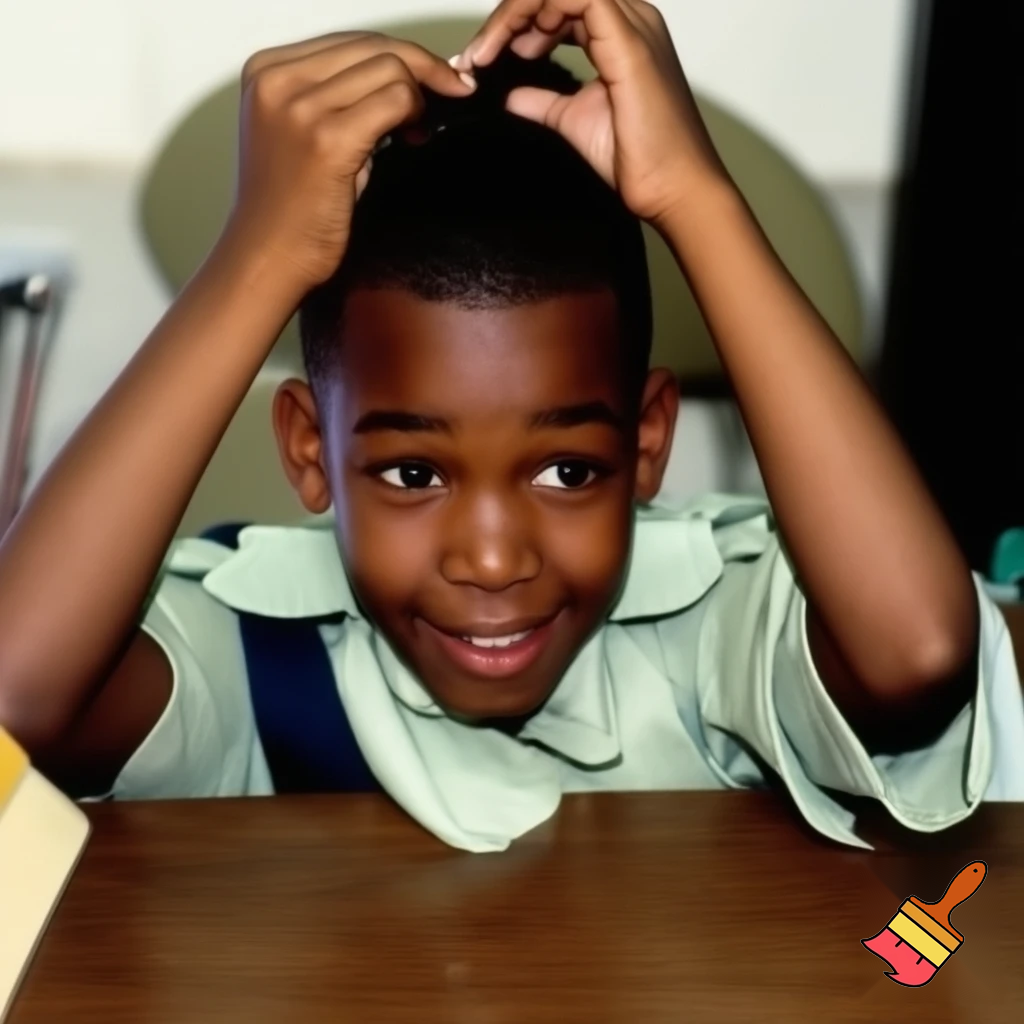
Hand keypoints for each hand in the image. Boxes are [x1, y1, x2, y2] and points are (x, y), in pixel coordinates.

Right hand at [226, 33, 475, 291]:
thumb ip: (334, 96)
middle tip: (447, 96)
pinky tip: (414, 137)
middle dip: (421, 69)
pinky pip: (395, 100)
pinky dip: (414, 113)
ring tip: (415, 130)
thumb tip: (400, 74)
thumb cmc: (289, 209)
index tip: (432, 79)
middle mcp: (277, 80)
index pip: (350, 40)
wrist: (268, 259)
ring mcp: (300, 108)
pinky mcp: (328, 139)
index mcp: (266, 71)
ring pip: (389, 68)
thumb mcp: (298, 133)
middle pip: (373, 47)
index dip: (401, 56)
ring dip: (417, 96)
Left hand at [458, 0, 728, 226]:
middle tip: (477, 55)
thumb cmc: (640, 161)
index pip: (560, 2)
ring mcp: (632, 24)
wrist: (671, 189)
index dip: (517, 22)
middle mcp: (631, 18)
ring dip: (516, 12)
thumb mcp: (573, 120)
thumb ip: (542, 99)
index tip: (483, 59)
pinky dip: (536, 13)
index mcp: (621, 33)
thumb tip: (510, 93)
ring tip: (487, 53)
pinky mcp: (628, 41)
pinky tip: (517, 49)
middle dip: (510, 15)